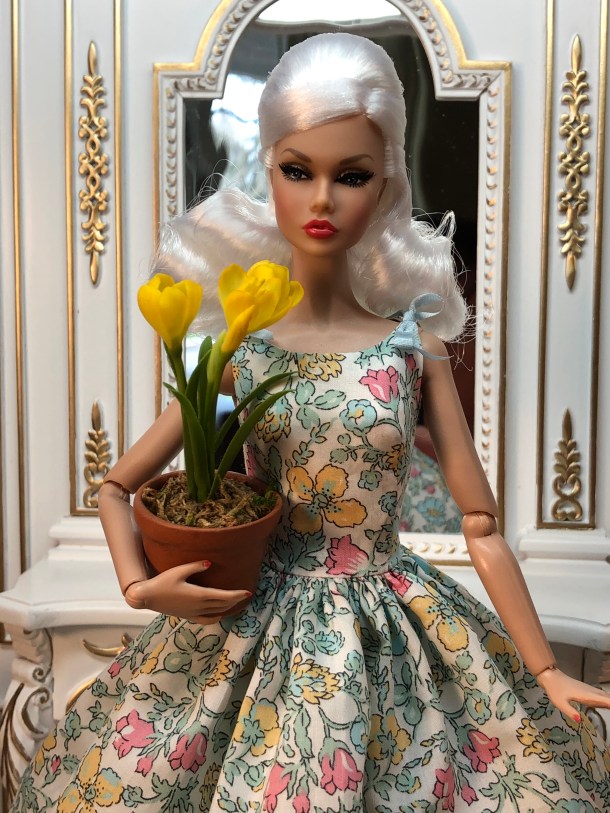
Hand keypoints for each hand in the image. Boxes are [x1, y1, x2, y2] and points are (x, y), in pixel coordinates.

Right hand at [124, 560, 251, 624]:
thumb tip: (210, 563)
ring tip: (237, 602)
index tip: (248, 592)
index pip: (224, 596)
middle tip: (246, 595)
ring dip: (228, 607)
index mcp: (199, 595)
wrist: (147, 597)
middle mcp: (199, 606)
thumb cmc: (162, 582)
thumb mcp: (179, 571)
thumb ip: (196, 566)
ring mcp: (194, 613)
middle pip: (223, 604)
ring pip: (216, 611)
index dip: (237, 595)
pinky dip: (216, 618)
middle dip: (236, 600)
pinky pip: (206, 620)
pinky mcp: (188, 616)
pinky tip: (220, 615)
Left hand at [536, 667, 609, 720]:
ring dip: (609, 701)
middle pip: (606, 697)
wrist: (550, 675)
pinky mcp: (584, 690)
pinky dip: (605, 699)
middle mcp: (590, 692)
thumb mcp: (560, 702)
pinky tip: (605, 704)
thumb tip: (580, 721)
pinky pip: (598, 695)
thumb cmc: (554, 689)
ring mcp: (587, 690)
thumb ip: (570, 711)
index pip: (605, 700)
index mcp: (586, 695)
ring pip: (603, 696)